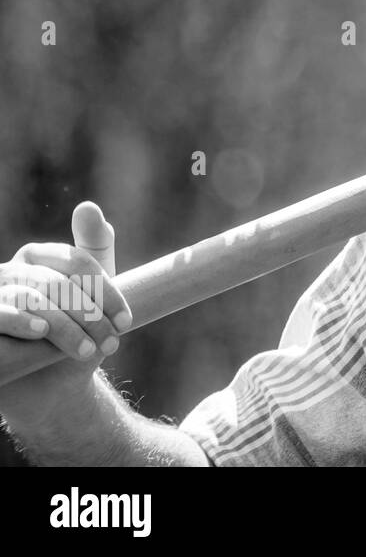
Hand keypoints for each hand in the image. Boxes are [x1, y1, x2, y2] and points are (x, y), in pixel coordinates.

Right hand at [0, 201, 132, 424]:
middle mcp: (11, 272)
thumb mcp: (94, 293)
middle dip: (90, 314)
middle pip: (57, 283)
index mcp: (39, 258)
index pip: (76, 262)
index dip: (105, 291)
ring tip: (88, 350)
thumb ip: (96, 248)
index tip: (126, 321)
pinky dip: (23, 321)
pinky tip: (42, 332)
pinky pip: (1, 313)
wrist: (50, 384)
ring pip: (32, 298)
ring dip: (67, 326)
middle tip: (110, 342)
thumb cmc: (75, 332)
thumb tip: (86, 206)